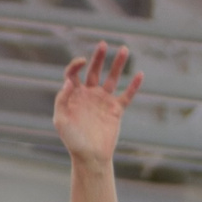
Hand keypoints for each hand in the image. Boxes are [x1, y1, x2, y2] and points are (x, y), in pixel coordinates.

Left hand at [51, 42, 141, 164]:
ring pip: (112, 78)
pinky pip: (127, 95)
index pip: (73, 74)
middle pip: (94, 70)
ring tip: (124, 49)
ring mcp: (103, 101)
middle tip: (103, 44)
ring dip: (118, 64)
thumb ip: (62, 99)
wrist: (90, 157)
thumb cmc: (72, 141)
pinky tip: (140, 74)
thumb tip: (70, 80)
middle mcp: (89, 95)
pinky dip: (134, 85)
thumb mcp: (61, 120)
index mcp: (74, 96)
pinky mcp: (116, 110)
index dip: (76, 65)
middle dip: (98, 57)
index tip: (82, 63)